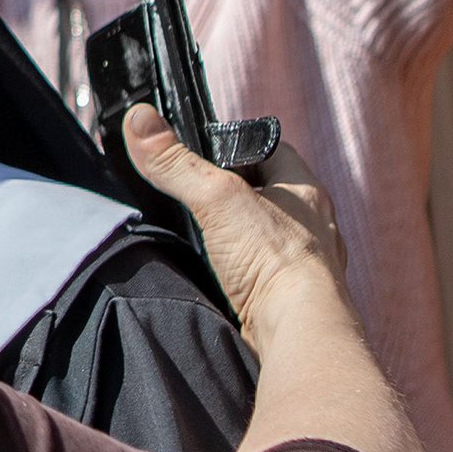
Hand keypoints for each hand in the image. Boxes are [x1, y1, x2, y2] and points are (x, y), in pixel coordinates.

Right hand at [124, 106, 348, 312]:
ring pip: (268, 239)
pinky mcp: (291, 300)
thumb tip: (139, 120)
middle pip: (269, 196)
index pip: (273, 151)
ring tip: (209, 239)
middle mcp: (313, 227)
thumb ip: (176, 162)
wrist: (297, 331)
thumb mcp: (215, 197)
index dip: (240, 147)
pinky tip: (223, 280)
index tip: (210, 153)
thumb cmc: (275, 261)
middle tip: (203, 198)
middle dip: (238, 196)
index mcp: (306, 191)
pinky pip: (265, 277)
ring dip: (242, 239)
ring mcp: (306, 266)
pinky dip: (244, 276)